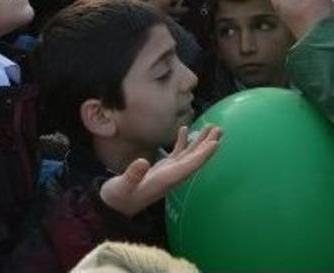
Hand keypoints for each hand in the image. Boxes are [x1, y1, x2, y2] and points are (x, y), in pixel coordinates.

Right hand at [100, 125, 221, 217]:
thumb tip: (142, 162)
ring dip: (199, 142)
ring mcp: (167, 173)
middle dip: (207, 145)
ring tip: (212, 127)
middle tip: (220, 129)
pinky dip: (182, 142)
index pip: (188, 167)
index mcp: (164, 180)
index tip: (215, 143)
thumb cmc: (117, 198)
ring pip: (188, 156)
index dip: (202, 155)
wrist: (113, 207)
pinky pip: (177, 154)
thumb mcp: (121, 188)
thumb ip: (132, 176)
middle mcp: (170, 177)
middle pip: (194, 160)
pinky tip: (185, 129)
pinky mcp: (161, 170)